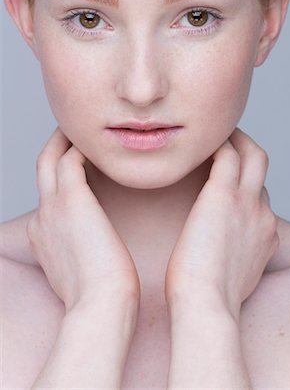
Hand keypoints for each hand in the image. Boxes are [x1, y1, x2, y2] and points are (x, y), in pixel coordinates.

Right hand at [27, 127, 139, 311]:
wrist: (100, 305)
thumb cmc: (101, 294)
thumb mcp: (82, 271)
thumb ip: (82, 253)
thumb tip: (95, 247)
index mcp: (43, 236)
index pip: (48, 195)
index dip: (61, 178)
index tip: (79, 168)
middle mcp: (42, 219)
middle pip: (41, 171)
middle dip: (54, 149)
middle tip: (71, 134)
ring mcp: (52, 208)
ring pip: (50, 159)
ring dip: (64, 140)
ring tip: (82, 130)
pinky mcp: (71, 200)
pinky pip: (69, 160)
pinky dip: (80, 148)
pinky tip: (98, 144)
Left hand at [165, 128, 278, 319]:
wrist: (206, 305)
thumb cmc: (207, 298)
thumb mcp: (232, 277)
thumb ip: (232, 261)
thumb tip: (217, 257)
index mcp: (264, 235)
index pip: (260, 198)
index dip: (245, 184)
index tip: (228, 178)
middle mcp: (263, 215)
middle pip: (263, 171)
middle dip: (248, 154)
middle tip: (228, 144)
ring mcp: (247, 203)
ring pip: (253, 155)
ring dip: (238, 140)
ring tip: (218, 135)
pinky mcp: (223, 196)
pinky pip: (227, 155)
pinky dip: (219, 144)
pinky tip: (201, 143)